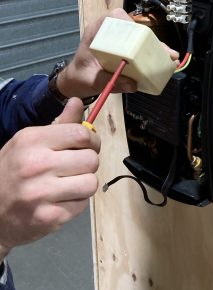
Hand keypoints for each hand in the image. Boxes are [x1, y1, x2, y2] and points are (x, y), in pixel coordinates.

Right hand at [0, 99, 99, 260]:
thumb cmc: (13, 171)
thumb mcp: (29, 142)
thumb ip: (59, 124)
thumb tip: (77, 102)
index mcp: (32, 141)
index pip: (81, 134)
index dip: (92, 140)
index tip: (89, 145)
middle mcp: (36, 165)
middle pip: (91, 159)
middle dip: (88, 163)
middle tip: (76, 167)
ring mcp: (41, 193)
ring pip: (91, 183)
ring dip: (84, 184)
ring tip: (69, 184)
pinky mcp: (48, 217)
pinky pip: (82, 204)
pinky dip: (76, 202)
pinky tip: (60, 200)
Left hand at [57, 8, 178, 98]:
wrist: (77, 82)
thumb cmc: (80, 77)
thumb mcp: (92, 81)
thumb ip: (109, 81)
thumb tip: (132, 84)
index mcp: (97, 32)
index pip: (115, 16)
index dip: (129, 23)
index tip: (141, 36)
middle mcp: (109, 32)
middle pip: (134, 28)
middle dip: (151, 40)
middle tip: (165, 52)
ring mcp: (119, 40)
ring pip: (140, 38)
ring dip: (155, 47)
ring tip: (170, 57)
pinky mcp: (126, 49)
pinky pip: (141, 47)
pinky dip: (152, 54)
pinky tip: (163, 61)